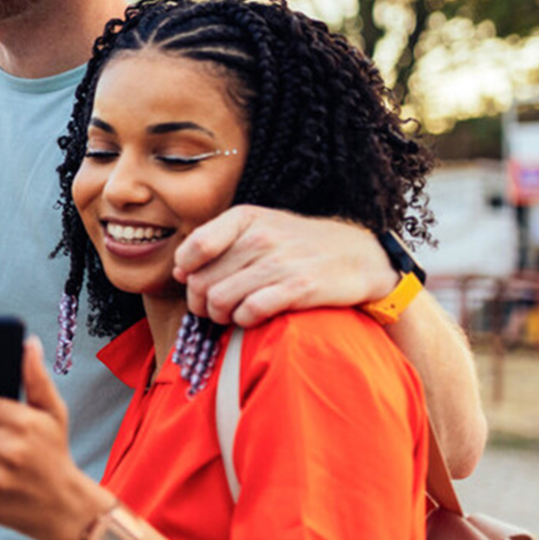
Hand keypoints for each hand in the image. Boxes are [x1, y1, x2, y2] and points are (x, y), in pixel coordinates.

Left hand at [173, 205, 394, 326]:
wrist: (360, 256)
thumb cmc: (299, 245)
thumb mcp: (260, 228)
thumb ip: (218, 243)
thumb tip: (178, 271)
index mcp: (245, 218)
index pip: (193, 247)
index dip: (186, 272)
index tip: (194, 281)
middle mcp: (260, 237)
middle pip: (201, 282)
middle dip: (200, 303)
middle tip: (214, 309)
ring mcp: (280, 262)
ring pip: (220, 301)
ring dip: (220, 316)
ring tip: (231, 315)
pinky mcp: (298, 288)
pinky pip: (249, 312)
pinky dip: (244, 321)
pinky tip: (252, 317)